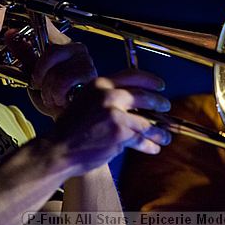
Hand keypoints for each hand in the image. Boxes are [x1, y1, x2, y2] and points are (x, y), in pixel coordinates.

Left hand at [4, 0, 96, 119]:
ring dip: (49, 88)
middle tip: (42, 84)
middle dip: (40, 74)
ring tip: (54, 94)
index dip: (39, 5)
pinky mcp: (92, 75)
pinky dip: (58, 94)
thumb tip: (10, 34)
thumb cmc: (54, 96)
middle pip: (50, 51)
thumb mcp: (33, 76)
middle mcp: (75, 49)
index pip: (47, 22)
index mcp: (60, 46)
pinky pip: (64, 82)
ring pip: (56, 70)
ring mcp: (85, 61)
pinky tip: (64, 98)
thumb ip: (24, 55)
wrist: (69, 117)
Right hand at [48, 68, 171, 175]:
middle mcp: (108, 95)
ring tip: (164, 135)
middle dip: (159, 102)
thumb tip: (129, 102)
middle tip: (166, 106)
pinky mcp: (119, 133)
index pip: (132, 75)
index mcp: (99, 85)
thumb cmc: (69, 130)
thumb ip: (105, 99)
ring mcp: (115, 114)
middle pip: (143, 95)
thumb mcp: (84, 102)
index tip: (160, 85)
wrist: (58, 149)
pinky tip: (154, 147)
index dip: (150, 80)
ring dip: (158, 130)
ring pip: (145, 121)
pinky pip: (140, 138)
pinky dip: (149, 144)